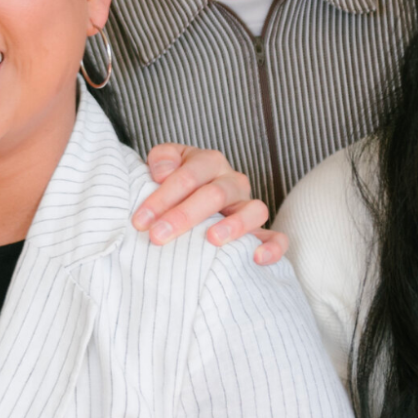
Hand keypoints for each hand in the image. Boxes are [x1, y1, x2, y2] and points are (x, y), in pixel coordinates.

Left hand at [136, 145, 283, 264]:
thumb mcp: (164, 163)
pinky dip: (272, 247)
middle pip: (214, 194)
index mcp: (209, 162)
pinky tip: (256, 258)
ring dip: (233, 226)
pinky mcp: (261, 232)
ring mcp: (249, 206)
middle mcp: (233, 182)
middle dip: (183, 216)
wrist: (191, 198)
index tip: (140, 220)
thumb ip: (161, 159)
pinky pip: (277, 238)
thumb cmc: (175, 184)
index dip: (162, 198)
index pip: (188, 176)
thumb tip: (162, 173)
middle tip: (158, 236)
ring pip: (254, 210)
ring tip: (211, 240)